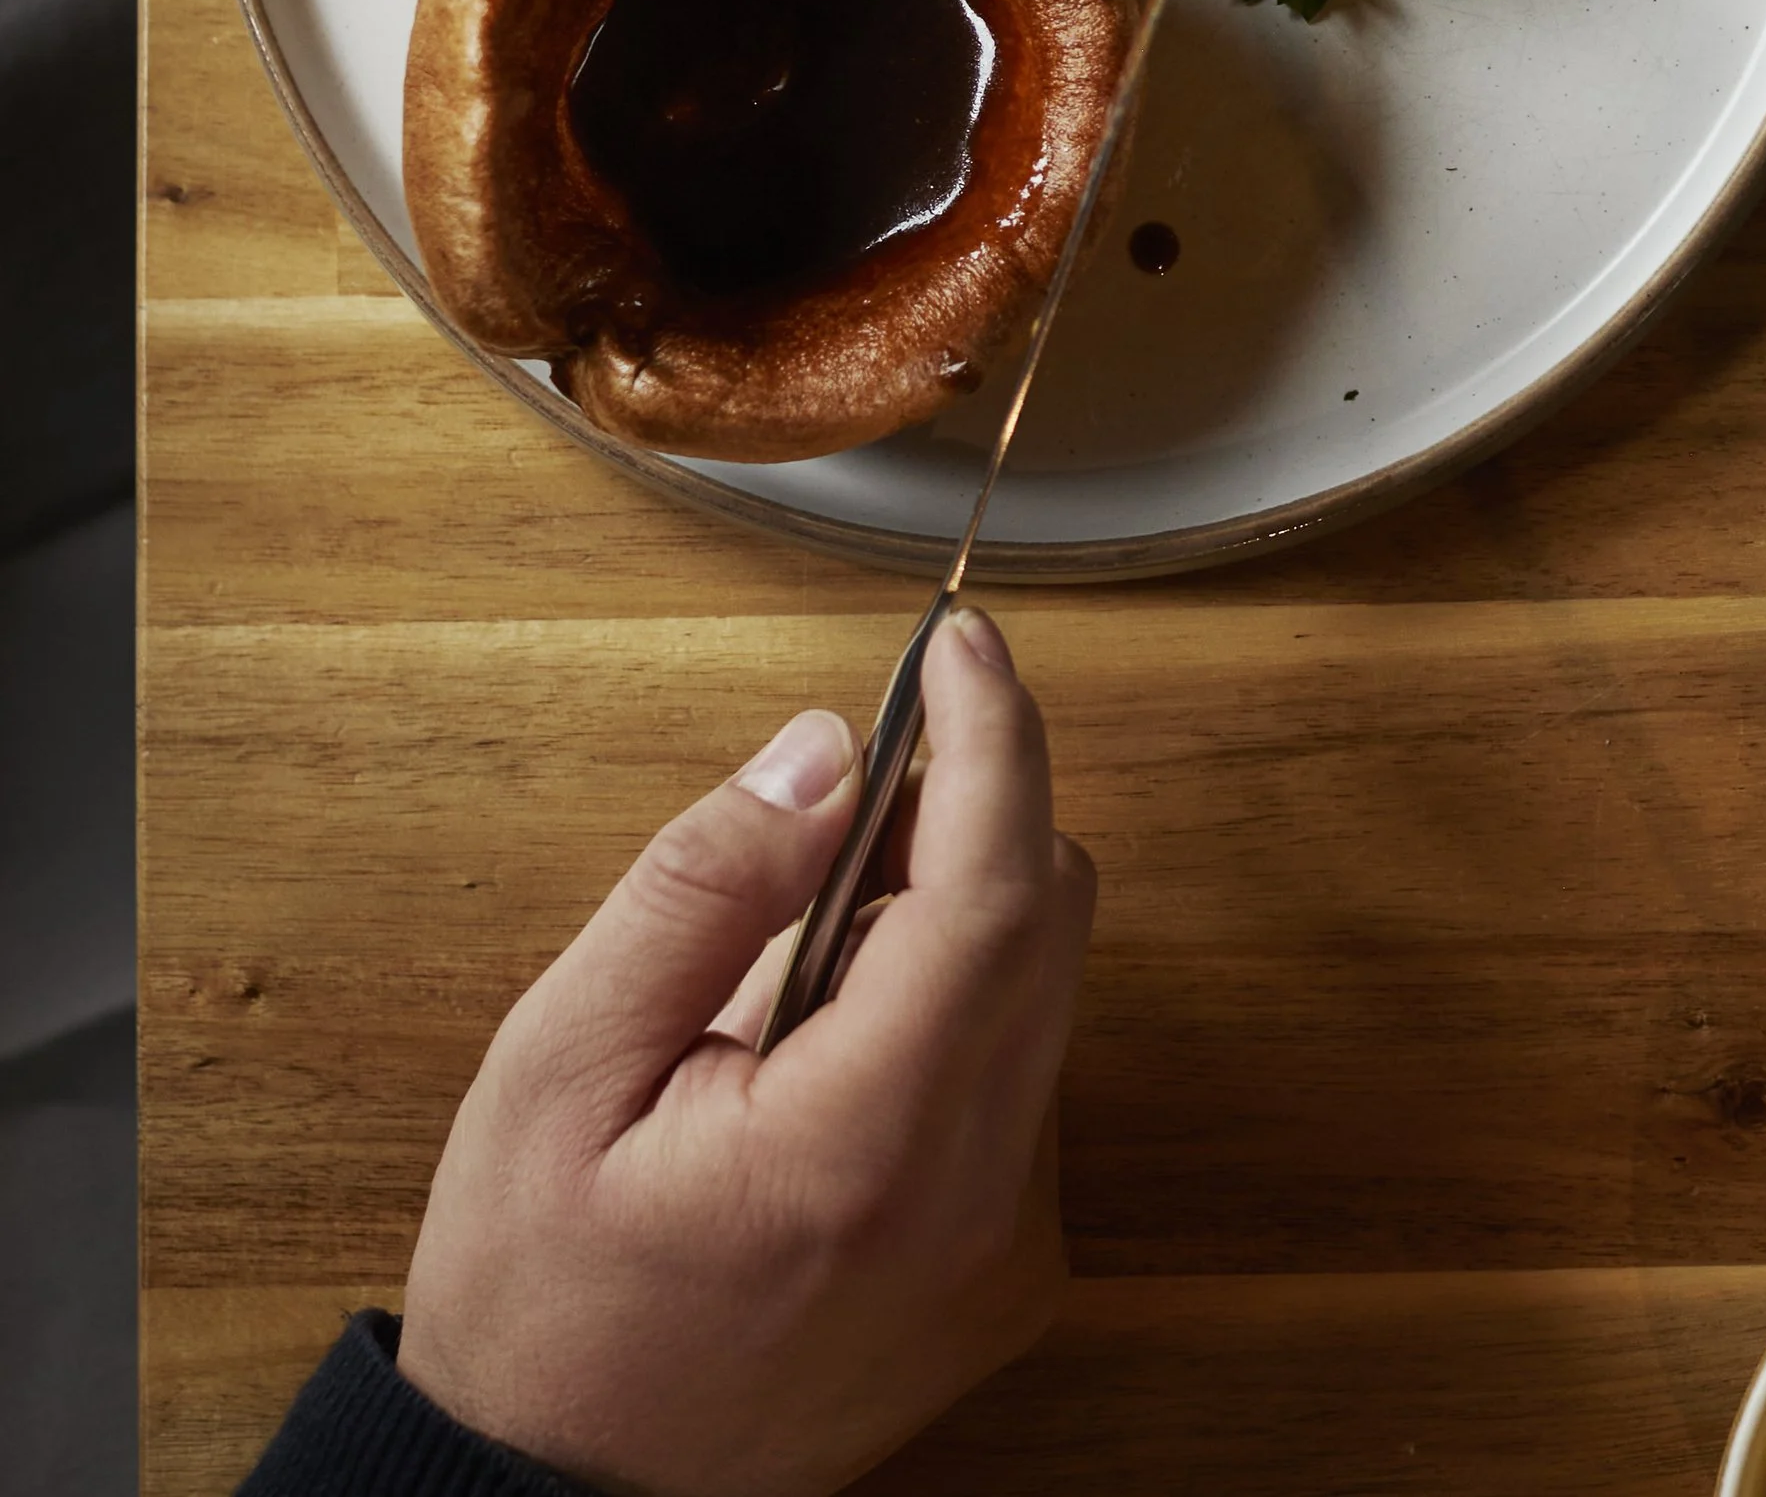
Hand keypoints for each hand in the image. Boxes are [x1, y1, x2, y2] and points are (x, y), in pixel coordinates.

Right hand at [399, 605, 1095, 1496]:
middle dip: (965, 810)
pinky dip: (951, 1005)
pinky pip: (1020, 1073)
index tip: (960, 640)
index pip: (996, 890)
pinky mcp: (1006, 1273)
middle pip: (1048, 923)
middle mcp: (973, 1206)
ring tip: (790, 965)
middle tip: (832, 806)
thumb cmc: (540, 1302)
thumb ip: (701, 890)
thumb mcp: (561, 1065)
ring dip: (950, 913)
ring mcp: (1006, 1250)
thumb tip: (824, 752)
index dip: (992, 737)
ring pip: (1043, 990)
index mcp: (862, 1147)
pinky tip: (823, 1047)